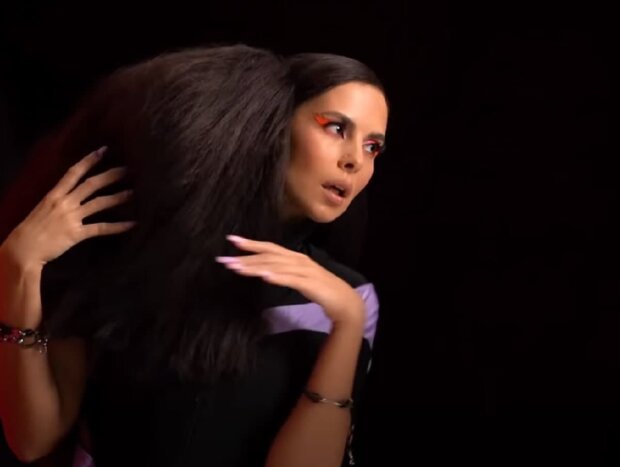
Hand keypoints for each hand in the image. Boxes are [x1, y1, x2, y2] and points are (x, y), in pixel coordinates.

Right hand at [2, 147, 134, 268]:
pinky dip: (118, 226)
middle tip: (127, 169)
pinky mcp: (77, 233)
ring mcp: (71, 217)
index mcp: (54, 194)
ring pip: (99, 203)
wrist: (23, 249)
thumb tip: (72, 194)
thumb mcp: (42, 208)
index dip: (89, 160)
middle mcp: (64, 202)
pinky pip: (101, 228)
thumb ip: (58, 200)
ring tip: (133, 193)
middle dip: (110, 176)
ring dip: (117, 197)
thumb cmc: (31, 229)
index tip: (103, 151)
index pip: (73, 172)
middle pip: (91, 184)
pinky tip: (132, 224)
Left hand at [216, 235, 365, 328]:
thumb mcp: (299, 278)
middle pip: (268, 256)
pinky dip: (277, 277)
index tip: (232, 240)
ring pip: (275, 266)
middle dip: (245, 257)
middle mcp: (298, 260)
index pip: (269, 248)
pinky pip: (290, 279)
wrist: (345, 301)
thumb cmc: (321, 289)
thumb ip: (283, 272)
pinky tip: (264, 277)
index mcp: (295, 258)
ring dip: (254, 267)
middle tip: (224, 259)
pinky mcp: (309, 283)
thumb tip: (264, 271)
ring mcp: (304, 271)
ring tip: (236, 268)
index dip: (251, 244)